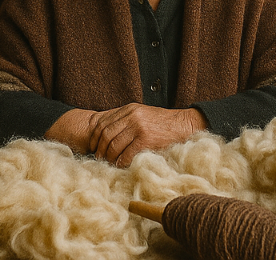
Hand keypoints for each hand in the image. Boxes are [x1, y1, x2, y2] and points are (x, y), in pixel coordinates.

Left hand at [86, 104, 205, 166]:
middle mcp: (132, 116)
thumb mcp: (142, 114)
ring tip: (109, 164)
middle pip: (105, 134)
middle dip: (99, 149)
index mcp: (129, 109)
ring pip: (114, 145)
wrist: (183, 125)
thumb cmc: (162, 123)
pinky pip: (126, 154)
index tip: (93, 147)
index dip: (95, 137)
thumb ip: (126, 120)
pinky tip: (122, 166)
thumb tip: (106, 134)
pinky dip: (121, 163)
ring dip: (109, 158)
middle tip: (99, 159)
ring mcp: (138, 127)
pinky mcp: (145, 139)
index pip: (103, 123)